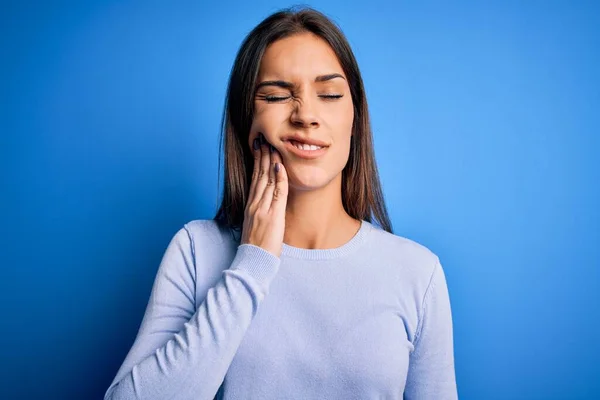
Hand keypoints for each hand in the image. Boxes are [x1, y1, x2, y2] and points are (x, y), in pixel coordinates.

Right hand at [241, 133, 288, 256]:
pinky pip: (277, 193)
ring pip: (267, 180)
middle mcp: (255, 205)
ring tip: (272, 145)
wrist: (253, 263)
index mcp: (251, 207)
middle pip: (259, 175)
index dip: (257, 163)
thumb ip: (259, 215)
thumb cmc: (255, 249)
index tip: (259, 149)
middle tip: (264, 139)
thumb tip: (263, 210)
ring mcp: (262, 209)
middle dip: (262, 156)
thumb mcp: (254, 228)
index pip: (254, 179)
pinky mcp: (272, 216)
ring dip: (270, 161)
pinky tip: (280, 166)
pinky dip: (279, 178)